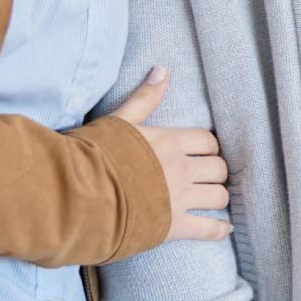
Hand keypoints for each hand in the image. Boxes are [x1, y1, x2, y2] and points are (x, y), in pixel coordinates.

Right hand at [106, 67, 231, 242]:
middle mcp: (181, 170)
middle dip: (215, 173)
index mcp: (170, 142)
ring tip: (212, 200)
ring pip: (218, 197)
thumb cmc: (94, 155)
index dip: (207, 148)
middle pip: (218, 169)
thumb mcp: (120, 120)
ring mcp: (179, 199)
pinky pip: (208, 229)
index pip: (208, 142)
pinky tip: (223, 229)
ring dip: (218, 198)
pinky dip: (219, 230)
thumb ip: (145, 98)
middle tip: (207, 178)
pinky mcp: (173, 227)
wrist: (77, 193)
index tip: (202, 155)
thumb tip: (162, 70)